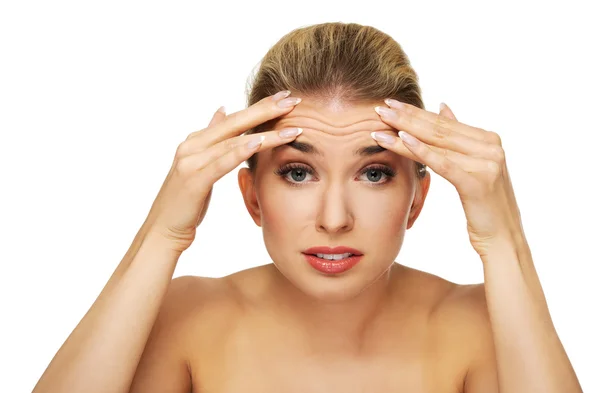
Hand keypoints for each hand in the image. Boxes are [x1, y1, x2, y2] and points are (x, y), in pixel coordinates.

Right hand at [144, 90, 303, 252]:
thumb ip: (212, 138)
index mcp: (197, 141)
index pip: (234, 119)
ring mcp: (191, 161)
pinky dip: (239, 152)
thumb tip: (222, 110)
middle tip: (293, 100)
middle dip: (266, 110)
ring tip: (291, 127)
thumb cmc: (186, 201)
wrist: (163, 230)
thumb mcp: (201, 165)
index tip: (286, 96)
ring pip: (233, 141)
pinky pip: (220, 163)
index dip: (260, 106)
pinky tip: (258, 143)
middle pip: (235, 123)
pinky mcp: (193, 180)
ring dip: (265, 133)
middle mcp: (192, 146)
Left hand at [370, 100, 524, 257]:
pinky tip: (401, 139)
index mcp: (488, 139)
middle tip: (379, 108)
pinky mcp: (477, 182)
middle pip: (438, 129)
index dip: (415, 112)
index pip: (443, 123)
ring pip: (436, 143)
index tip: (390, 104)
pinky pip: (442, 163)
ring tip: (380, 123)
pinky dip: (421, 150)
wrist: (504, 239)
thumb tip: (443, 106)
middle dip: (406, 118)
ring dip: (405, 132)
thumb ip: (459, 137)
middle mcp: (490, 146)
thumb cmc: (484, 206)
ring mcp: (486, 162)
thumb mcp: (473, 166)